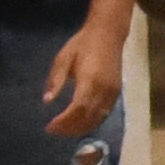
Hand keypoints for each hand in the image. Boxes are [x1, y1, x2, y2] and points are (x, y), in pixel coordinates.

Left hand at [42, 17, 125, 137]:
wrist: (108, 33)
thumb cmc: (82, 44)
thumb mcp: (63, 58)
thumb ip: (55, 80)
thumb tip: (47, 100)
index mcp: (89, 80)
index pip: (77, 109)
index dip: (64, 121)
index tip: (50, 127)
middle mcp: (103, 89)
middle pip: (87, 117)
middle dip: (70, 128)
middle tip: (54, 131)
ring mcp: (112, 92)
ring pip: (97, 118)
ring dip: (81, 128)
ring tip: (65, 130)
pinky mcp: (116, 92)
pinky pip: (104, 113)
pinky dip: (92, 122)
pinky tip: (80, 123)